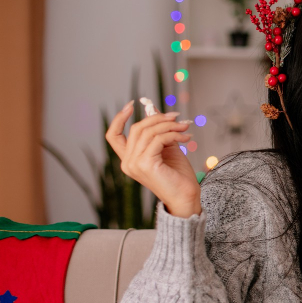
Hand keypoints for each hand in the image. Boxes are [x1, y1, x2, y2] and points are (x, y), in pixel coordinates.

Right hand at [105, 101, 201, 217]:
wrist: (187, 197)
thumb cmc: (178, 176)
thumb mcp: (167, 149)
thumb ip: (159, 132)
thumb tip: (155, 111)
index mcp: (129, 160)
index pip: (113, 136)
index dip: (119, 119)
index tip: (132, 104)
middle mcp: (127, 162)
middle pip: (136, 128)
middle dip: (158, 118)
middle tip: (177, 117)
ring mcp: (134, 164)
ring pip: (148, 132)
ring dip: (169, 126)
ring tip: (184, 127)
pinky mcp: (145, 164)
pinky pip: (158, 139)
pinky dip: (173, 135)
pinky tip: (186, 138)